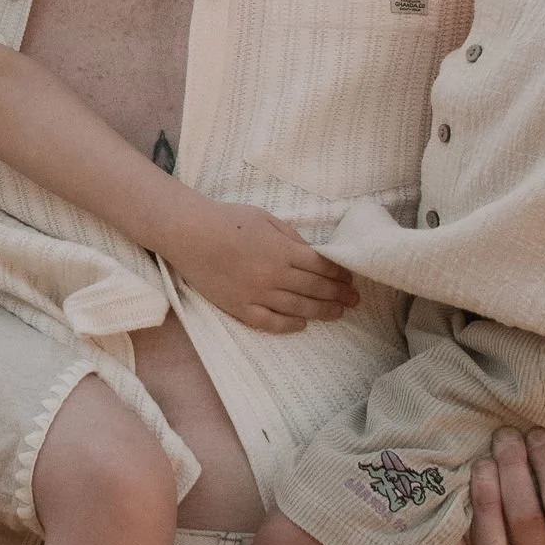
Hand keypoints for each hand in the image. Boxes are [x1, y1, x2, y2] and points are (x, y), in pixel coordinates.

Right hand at [171, 203, 357, 334]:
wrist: (189, 233)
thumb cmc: (227, 220)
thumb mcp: (266, 218)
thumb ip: (292, 237)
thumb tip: (314, 253)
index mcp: (282, 251)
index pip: (321, 267)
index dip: (339, 274)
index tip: (350, 278)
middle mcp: (273, 276)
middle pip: (315, 289)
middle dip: (338, 294)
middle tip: (354, 300)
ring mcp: (256, 294)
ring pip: (298, 308)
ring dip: (322, 311)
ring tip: (337, 313)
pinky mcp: (239, 307)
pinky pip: (269, 323)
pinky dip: (288, 326)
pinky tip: (302, 325)